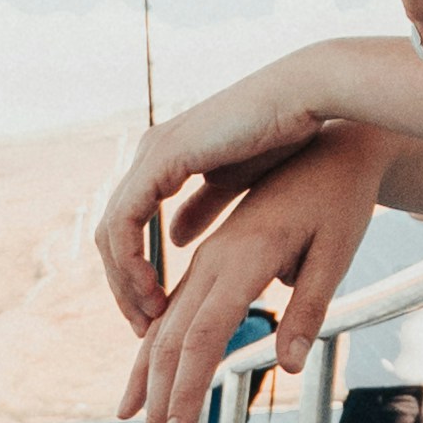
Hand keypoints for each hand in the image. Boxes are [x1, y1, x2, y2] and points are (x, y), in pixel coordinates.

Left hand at [90, 45, 362, 337]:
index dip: (136, 273)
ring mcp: (154, 151)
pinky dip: (132, 261)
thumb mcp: (236, 182)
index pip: (129, 225)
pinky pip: (126, 220)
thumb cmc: (290, 136)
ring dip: (124, 281)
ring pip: (111, 232)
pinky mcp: (164, 155)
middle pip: (112, 233)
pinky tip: (154, 289)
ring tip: (150, 317)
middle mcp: (152, 152)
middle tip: (145, 326)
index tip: (156, 312)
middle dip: (124, 286)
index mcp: (167, 156)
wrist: (311, 96)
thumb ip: (203, 205)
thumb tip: (176, 237)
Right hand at [123, 130, 388, 422]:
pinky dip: (154, 356)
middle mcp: (214, 260)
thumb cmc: (340, 199)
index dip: (185, 393)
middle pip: (171, 344)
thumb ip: (311, 307)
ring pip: (163, 332)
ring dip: (150, 389)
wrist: (330, 143)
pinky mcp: (210, 262)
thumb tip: (289, 368)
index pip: (203, 338)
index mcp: (244, 257)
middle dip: (160, 409)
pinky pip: (173, 316)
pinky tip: (144, 388)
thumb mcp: (338, 250)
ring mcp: (207, 261)